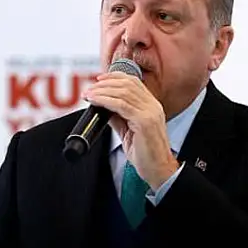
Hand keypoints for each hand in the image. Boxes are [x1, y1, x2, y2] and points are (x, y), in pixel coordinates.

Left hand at [83, 72, 179, 189]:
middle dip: (105, 83)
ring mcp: (150, 112)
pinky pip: (121, 105)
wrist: (158, 170)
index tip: (99, 79)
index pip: (133, 81)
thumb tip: (103, 107)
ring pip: (123, 92)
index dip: (115, 77)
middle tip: (90, 89)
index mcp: (151, 105)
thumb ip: (118, 117)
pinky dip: (105, 100)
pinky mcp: (144, 121)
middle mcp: (153, 105)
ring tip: (88, 94)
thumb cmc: (146, 154)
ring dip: (102, 91)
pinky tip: (95, 101)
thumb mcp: (128, 131)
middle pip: (127, 83)